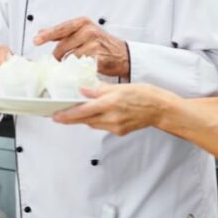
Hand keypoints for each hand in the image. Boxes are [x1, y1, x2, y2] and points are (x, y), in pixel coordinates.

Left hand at [33, 17, 129, 77]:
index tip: (36, 40)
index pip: (61, 28)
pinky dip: (75, 69)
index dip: (47, 35)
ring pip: (70, 57)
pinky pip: (79, 65)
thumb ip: (63, 33)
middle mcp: (88, 31)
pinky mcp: (98, 57)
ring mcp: (94, 43)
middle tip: (56, 62)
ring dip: (66, 64)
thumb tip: (41, 31)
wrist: (124, 55)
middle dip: (56, 56)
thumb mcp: (83, 32)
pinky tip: (77, 70)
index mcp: (83, 22)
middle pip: (63, 46)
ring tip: (69, 67)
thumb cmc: (102, 44)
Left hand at [53, 84, 177, 135]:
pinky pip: (103, 126)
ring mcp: (116, 127)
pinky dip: (96, 120)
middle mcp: (112, 118)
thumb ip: (99, 90)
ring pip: (93, 124)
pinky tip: (94, 114)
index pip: (83, 111)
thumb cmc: (145, 94)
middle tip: (58, 116)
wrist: (161, 109)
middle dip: (70, 118)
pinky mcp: (120, 131)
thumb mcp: (121, 86)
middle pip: (85, 120)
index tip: (56, 116)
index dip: (67, 115)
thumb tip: (83, 90)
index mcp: (111, 104)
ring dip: (83, 119)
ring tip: (73, 113)